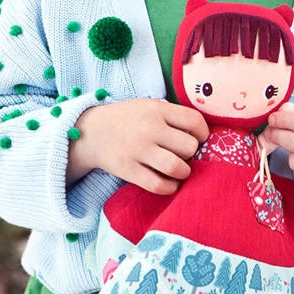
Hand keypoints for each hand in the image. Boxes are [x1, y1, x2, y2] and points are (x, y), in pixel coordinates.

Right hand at [67, 98, 208, 193]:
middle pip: (189, 147)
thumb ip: (172, 116)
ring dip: (183, 172)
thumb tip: (201, 136)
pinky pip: (158, 185)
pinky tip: (168, 183)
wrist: (91, 132)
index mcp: (157, 109)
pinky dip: (169, 187)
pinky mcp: (128, 170)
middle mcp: (149, 129)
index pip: (194, 121)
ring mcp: (138, 150)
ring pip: (177, 168)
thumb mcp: (148, 106)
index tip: (198, 139)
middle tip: (183, 155)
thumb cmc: (128, 120)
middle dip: (191, 154)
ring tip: (178, 171)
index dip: (203, 134)